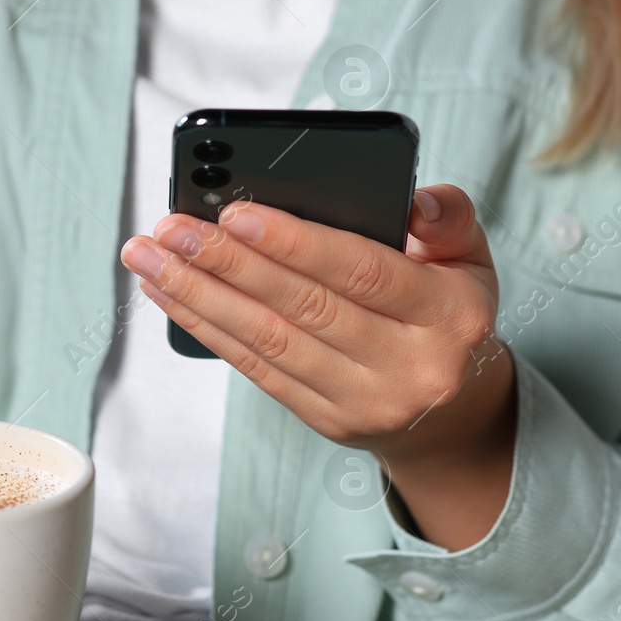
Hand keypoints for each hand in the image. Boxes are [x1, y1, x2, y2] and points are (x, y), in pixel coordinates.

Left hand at [119, 185, 515, 547]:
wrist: (452, 412)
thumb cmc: (448, 312)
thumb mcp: (470, 259)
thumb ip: (448, 218)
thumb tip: (414, 199)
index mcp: (449, 315)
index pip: (363, 273)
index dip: (295, 243)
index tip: (235, 214)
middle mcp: (410, 366)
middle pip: (304, 307)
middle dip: (227, 264)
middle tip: (171, 230)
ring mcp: (364, 401)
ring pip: (269, 341)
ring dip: (199, 296)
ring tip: (151, 258)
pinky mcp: (326, 420)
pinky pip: (257, 369)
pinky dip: (207, 328)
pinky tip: (169, 295)